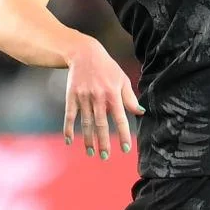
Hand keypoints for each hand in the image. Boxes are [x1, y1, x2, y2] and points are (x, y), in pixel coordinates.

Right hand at [64, 37, 142, 159]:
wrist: (84, 53)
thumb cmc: (107, 68)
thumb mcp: (122, 79)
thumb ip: (130, 97)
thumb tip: (140, 112)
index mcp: (113, 94)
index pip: (120, 118)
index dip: (123, 134)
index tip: (126, 149)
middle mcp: (98, 97)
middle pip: (101, 124)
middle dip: (103, 142)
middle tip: (105, 156)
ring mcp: (83, 97)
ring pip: (86, 123)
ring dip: (88, 139)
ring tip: (91, 153)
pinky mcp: (71, 96)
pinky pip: (69, 115)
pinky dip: (68, 129)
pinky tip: (69, 141)